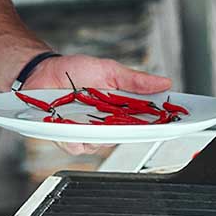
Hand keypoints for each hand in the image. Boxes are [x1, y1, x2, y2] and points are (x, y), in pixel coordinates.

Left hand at [25, 54, 172, 155]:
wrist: (42, 71)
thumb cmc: (74, 71)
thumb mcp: (108, 70)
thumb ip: (134, 80)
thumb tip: (164, 82)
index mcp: (119, 109)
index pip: (144, 121)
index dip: (160, 124)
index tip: (173, 122)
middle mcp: (105, 124)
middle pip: (124, 137)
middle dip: (128, 131)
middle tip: (128, 120)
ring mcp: (86, 132)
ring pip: (100, 145)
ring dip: (97, 133)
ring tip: (91, 118)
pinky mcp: (66, 137)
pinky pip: (75, 146)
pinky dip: (74, 138)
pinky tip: (71, 126)